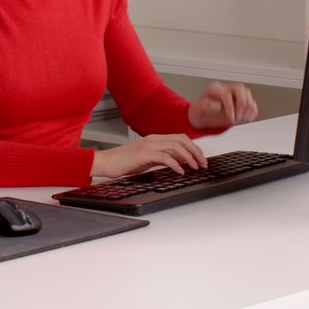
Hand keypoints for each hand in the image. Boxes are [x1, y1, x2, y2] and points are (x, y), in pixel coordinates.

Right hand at [91, 134, 206, 177]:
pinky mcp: (144, 154)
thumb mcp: (146, 158)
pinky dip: (176, 164)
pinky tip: (180, 171)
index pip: (179, 137)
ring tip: (195, 167)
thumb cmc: (122, 161)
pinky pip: (165, 157)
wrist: (105, 161)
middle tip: (203, 163)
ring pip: (176, 147)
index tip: (200, 158)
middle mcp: (153, 139)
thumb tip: (177, 162)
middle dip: (195, 151)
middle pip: (181, 140)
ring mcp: (148, 145)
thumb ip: (160, 157)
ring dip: (189, 157)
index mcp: (154, 139)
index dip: (193, 147)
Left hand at [188, 82, 257, 128]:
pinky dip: (252, 108)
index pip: (226, 93)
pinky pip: (249, 100)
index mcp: (214, 89)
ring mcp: (232, 94)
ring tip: (245, 117)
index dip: (230, 106)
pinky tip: (251, 116)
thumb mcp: (197, 110)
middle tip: (239, 116)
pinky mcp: (238, 101)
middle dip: (242, 103)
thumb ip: (205, 106)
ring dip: (249, 105)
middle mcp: (225, 89)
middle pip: (239, 88)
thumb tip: (217, 106)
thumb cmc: (198, 112)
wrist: (201, 116)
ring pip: (246, 93)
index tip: (230, 117)